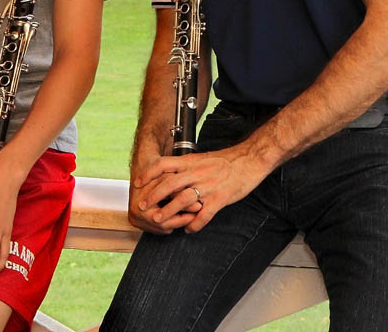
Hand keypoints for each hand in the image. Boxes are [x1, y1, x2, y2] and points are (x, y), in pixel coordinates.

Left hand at [135, 146, 262, 232]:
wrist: (249, 159)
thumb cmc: (226, 160)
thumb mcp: (202, 158)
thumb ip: (187, 166)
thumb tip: (172, 174)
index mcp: (190, 161)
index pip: (163, 165)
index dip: (148, 174)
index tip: (137, 182)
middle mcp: (196, 173)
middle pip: (168, 184)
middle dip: (153, 196)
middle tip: (142, 206)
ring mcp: (208, 186)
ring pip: (182, 200)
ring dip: (168, 212)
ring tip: (159, 220)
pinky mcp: (219, 198)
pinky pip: (204, 215)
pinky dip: (194, 224)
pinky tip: (188, 229)